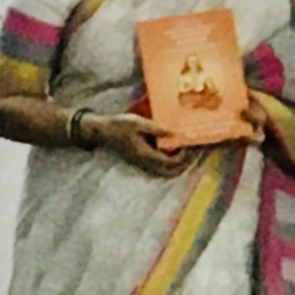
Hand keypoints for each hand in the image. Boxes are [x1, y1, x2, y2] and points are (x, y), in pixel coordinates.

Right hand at [82, 111, 196, 176]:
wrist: (102, 131)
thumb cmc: (119, 125)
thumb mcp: (138, 123)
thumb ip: (156, 129)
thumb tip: (174, 132)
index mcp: (145, 155)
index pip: (170, 163)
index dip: (183, 158)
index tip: (191, 147)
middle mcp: (145, 163)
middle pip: (170, 172)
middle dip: (184, 164)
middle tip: (192, 151)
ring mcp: (142, 163)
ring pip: (165, 171)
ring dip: (178, 164)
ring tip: (186, 151)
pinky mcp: (141, 161)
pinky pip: (159, 167)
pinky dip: (170, 162)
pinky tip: (173, 150)